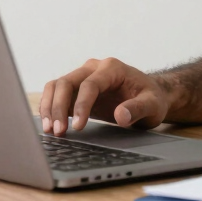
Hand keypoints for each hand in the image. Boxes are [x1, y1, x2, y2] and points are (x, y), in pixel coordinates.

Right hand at [39, 57, 170, 135]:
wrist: (148, 95)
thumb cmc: (151, 98)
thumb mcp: (152, 105)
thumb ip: (138, 109)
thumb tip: (120, 115)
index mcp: (112, 68)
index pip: (90, 84)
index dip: (81, 105)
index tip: (78, 127)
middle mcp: (94, 68)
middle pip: (67, 82)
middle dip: (59, 106)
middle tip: (59, 132)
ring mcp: (83, 77)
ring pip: (57, 86)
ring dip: (49, 107)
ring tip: (50, 131)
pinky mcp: (77, 90)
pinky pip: (56, 94)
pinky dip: (49, 108)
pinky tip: (49, 125)